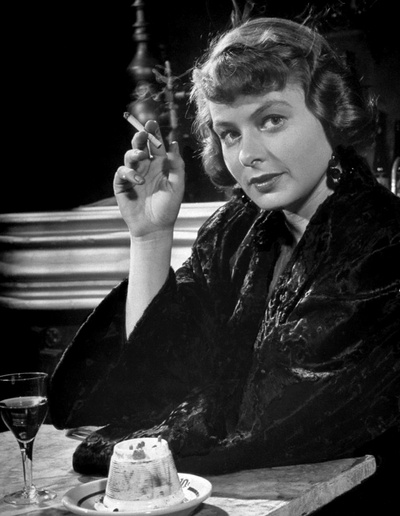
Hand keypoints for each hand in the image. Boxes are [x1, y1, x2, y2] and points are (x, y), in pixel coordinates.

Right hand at [114, 120, 184, 238]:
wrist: (156, 227)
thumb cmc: (168, 208)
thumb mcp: (177, 186)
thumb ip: (177, 166)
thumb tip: (174, 144)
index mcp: (159, 165)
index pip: (155, 145)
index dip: (153, 133)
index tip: (152, 122)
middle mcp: (145, 167)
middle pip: (140, 146)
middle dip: (140, 137)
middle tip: (143, 132)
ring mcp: (133, 175)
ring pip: (129, 156)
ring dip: (134, 153)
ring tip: (141, 156)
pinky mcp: (123, 185)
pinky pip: (122, 173)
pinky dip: (129, 173)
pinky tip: (139, 180)